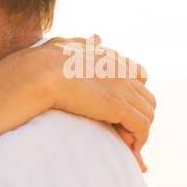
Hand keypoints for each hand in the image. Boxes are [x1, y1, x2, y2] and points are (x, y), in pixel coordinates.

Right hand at [26, 35, 153, 170]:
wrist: (39, 72)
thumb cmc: (43, 61)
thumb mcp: (67, 44)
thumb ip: (83, 42)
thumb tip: (97, 38)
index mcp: (110, 58)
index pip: (138, 75)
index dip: (132, 94)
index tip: (118, 110)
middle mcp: (121, 71)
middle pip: (146, 97)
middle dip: (137, 116)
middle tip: (121, 132)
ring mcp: (122, 88)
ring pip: (147, 113)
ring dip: (138, 130)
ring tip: (123, 143)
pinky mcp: (118, 106)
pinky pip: (141, 127)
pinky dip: (139, 140)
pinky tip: (128, 149)